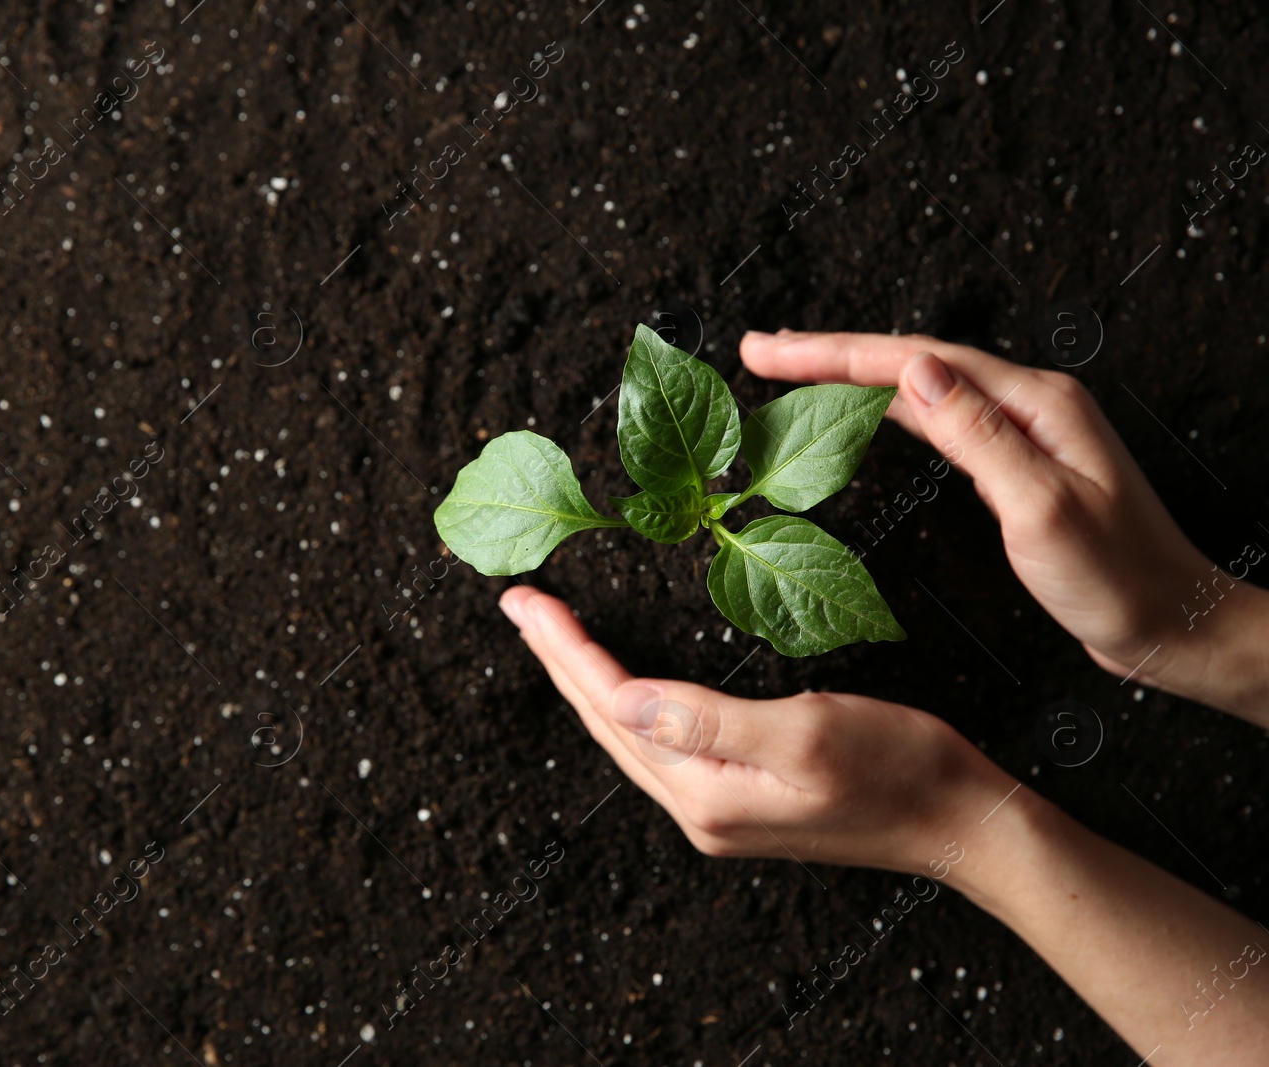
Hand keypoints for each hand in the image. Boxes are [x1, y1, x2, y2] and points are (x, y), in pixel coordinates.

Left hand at [499, 586, 1007, 872]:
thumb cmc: (902, 770)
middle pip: (607, 723)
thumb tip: (623, 698)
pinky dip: (629, 703)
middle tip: (519, 607)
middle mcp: (700, 809)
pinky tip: (619, 683)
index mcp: (707, 793)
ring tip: (552, 635)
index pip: (613, 707)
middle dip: (560, 661)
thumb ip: (707, 719)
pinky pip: (661, 745)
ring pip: (629, 735)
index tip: (525, 601)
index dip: (566, 649)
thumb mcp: (806, 730)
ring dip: (586, 681)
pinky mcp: (740, 798)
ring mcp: (718, 808)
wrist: (963, 823)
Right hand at [740, 329, 1268, 718]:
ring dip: (850, 376)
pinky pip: (934, 421)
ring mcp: (1021, 431)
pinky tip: (855, 412)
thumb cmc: (1117, 578)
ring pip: (918, 387)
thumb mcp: (1042, 509)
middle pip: (910, 361)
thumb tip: (915, 374)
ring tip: (789, 369)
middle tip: (759, 350)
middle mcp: (1027, 403)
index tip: (768, 350)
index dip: (834, 353)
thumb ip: (979, 437)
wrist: (1170, 622)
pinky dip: (882, 410)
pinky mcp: (1014, 463)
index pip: (915, 361)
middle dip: (829, 352)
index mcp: (1035, 403)